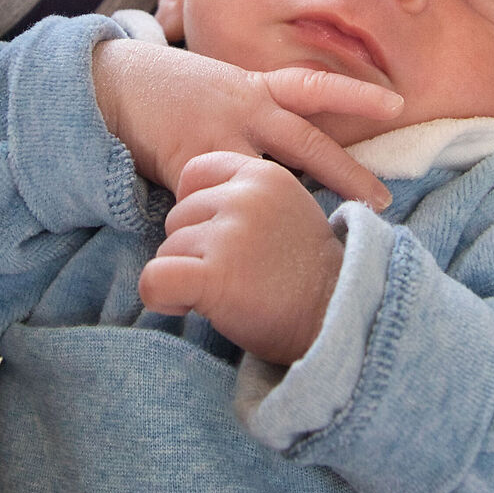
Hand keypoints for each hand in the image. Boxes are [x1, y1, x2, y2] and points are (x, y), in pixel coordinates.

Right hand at [92, 38, 399, 211]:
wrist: (109, 81)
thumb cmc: (164, 89)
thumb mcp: (216, 87)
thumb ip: (249, 112)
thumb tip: (282, 141)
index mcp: (253, 88)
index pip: (313, 87)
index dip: (357, 95)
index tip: (397, 102)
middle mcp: (243, 107)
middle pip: (308, 143)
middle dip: (348, 173)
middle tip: (383, 202)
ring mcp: (215, 135)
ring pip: (268, 179)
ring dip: (297, 210)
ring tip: (323, 241)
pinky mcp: (185, 161)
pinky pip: (212, 203)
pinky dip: (225, 231)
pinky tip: (245, 259)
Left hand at [140, 152, 343, 361]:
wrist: (339, 320)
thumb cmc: (310, 276)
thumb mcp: (289, 212)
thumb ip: (249, 200)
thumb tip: (204, 213)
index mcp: (263, 175)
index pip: (195, 172)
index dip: (196, 209)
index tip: (217, 238)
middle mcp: (244, 197)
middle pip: (177, 216)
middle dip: (193, 249)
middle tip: (233, 275)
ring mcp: (229, 235)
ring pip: (166, 250)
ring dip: (185, 277)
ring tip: (226, 294)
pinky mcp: (214, 276)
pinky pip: (154, 280)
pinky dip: (160, 297)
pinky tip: (183, 306)